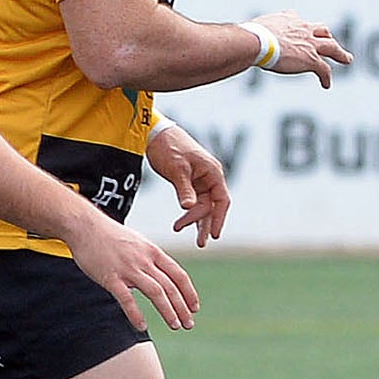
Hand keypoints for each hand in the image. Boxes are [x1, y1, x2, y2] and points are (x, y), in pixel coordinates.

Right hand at [69, 215, 199, 333]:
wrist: (86, 226)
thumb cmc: (111, 236)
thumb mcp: (138, 243)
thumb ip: (150, 259)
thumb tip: (159, 276)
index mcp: (153, 252)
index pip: (178, 274)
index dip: (189, 292)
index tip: (195, 307)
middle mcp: (145, 260)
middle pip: (170, 286)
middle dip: (182, 307)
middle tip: (189, 324)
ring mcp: (128, 268)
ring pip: (155, 292)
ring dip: (168, 310)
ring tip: (175, 325)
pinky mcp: (110, 277)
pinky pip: (126, 298)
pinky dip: (135, 314)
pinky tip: (142, 326)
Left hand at [147, 120, 231, 244]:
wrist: (156, 135)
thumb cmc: (170, 147)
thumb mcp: (176, 169)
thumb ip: (184, 189)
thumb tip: (188, 208)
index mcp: (212, 172)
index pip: (221, 200)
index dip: (219, 218)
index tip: (214, 234)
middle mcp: (210, 177)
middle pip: (212, 206)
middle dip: (206, 224)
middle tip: (200, 243)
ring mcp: (200, 180)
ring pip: (204, 206)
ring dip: (198, 222)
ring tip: (197, 240)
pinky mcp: (190, 182)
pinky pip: (194, 202)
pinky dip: (190, 213)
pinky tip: (184, 224)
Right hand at [251, 10, 350, 88]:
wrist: (257, 41)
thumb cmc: (250, 36)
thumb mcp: (253, 30)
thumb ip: (252, 34)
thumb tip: (235, 41)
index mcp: (289, 20)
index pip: (300, 21)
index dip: (302, 27)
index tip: (303, 28)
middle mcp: (303, 29)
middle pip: (322, 31)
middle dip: (327, 37)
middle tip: (331, 41)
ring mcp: (310, 44)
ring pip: (332, 47)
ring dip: (340, 54)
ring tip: (347, 59)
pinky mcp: (311, 59)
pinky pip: (324, 69)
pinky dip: (326, 77)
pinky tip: (326, 85)